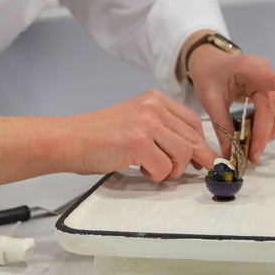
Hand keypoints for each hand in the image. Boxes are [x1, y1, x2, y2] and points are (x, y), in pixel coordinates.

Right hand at [66, 90, 218, 181]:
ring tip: (155, 170)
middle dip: (196, 159)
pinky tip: (141, 169)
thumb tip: (193, 151)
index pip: (192, 121)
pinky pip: (164, 167)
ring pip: (183, 153)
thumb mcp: (137, 121)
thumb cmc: (101, 135)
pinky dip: (156, 176)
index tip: (202, 158)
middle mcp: (153, 107)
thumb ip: (163, 129)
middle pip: (192, 137)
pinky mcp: (137, 142)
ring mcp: (146, 123)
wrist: (71, 140)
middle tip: (193, 171)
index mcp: (155, 99)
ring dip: (173, 170)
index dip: (200, 143)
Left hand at [186, 43, 274, 163]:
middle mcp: (266, 71)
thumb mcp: (210, 99)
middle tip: (254, 153)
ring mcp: (273, 78)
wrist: (211, 63)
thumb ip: (222, 126)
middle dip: (269, 132)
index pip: (273, 80)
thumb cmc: (209, 76)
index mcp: (249, 68)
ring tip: (259, 143)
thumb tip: (230, 154)